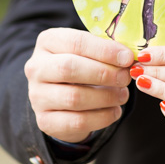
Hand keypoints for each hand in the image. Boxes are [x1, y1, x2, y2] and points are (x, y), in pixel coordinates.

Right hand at [25, 28, 134, 142]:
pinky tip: (115, 111)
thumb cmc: (81, 67)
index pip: (75, 42)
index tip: (127, 58)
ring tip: (123, 94)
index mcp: (47, 41)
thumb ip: (105, 51)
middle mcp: (36, 67)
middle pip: (69, 68)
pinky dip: (102, 117)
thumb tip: (128, 57)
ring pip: (74, 97)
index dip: (104, 50)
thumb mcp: (88, 52)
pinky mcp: (45, 121)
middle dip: (104, 73)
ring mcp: (37, 96)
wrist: (61, 98)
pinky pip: (77, 122)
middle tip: (126, 77)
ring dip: (106, 96)